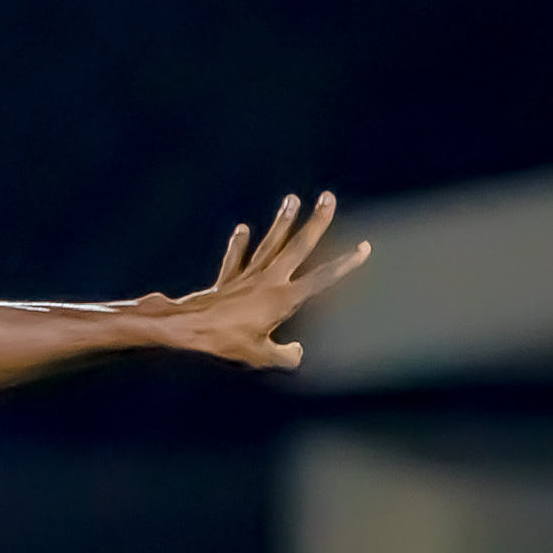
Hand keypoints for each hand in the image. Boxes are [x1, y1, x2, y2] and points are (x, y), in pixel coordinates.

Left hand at [154, 192, 370, 369]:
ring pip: (270, 243)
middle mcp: (269, 280)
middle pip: (298, 246)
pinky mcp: (227, 280)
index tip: (364, 247)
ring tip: (292, 199)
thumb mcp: (261, 355)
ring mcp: (247, 276)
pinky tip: (243, 229)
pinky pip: (235, 259)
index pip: (322, 278)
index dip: (345, 264)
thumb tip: (297, 353)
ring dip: (283, 221)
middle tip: (328, 197)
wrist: (188, 327)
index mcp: (283, 298)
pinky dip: (239, 245)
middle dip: (316, 221)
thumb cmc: (225, 341)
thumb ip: (285, 356)